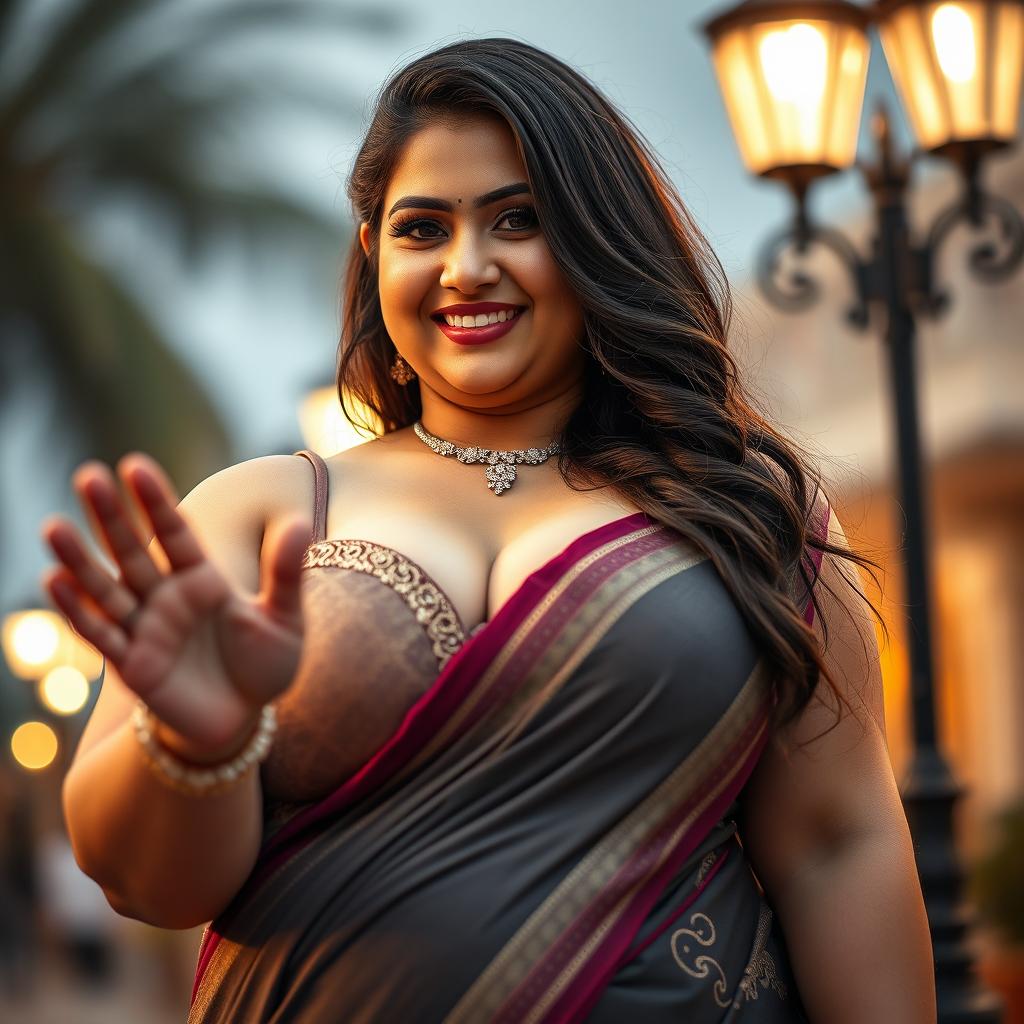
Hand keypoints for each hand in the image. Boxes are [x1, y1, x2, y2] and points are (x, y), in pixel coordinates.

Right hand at [40, 453, 310, 759]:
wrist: (243, 721)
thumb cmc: (264, 666)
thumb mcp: (284, 617)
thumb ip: (285, 573)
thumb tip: (300, 521)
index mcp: (201, 579)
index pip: (174, 532)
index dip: (155, 501)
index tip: (135, 465)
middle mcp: (166, 597)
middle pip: (133, 551)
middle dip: (110, 517)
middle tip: (86, 474)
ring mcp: (145, 630)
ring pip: (107, 588)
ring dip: (80, 560)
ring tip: (53, 526)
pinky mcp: (131, 665)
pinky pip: (100, 634)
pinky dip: (78, 611)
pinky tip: (55, 581)